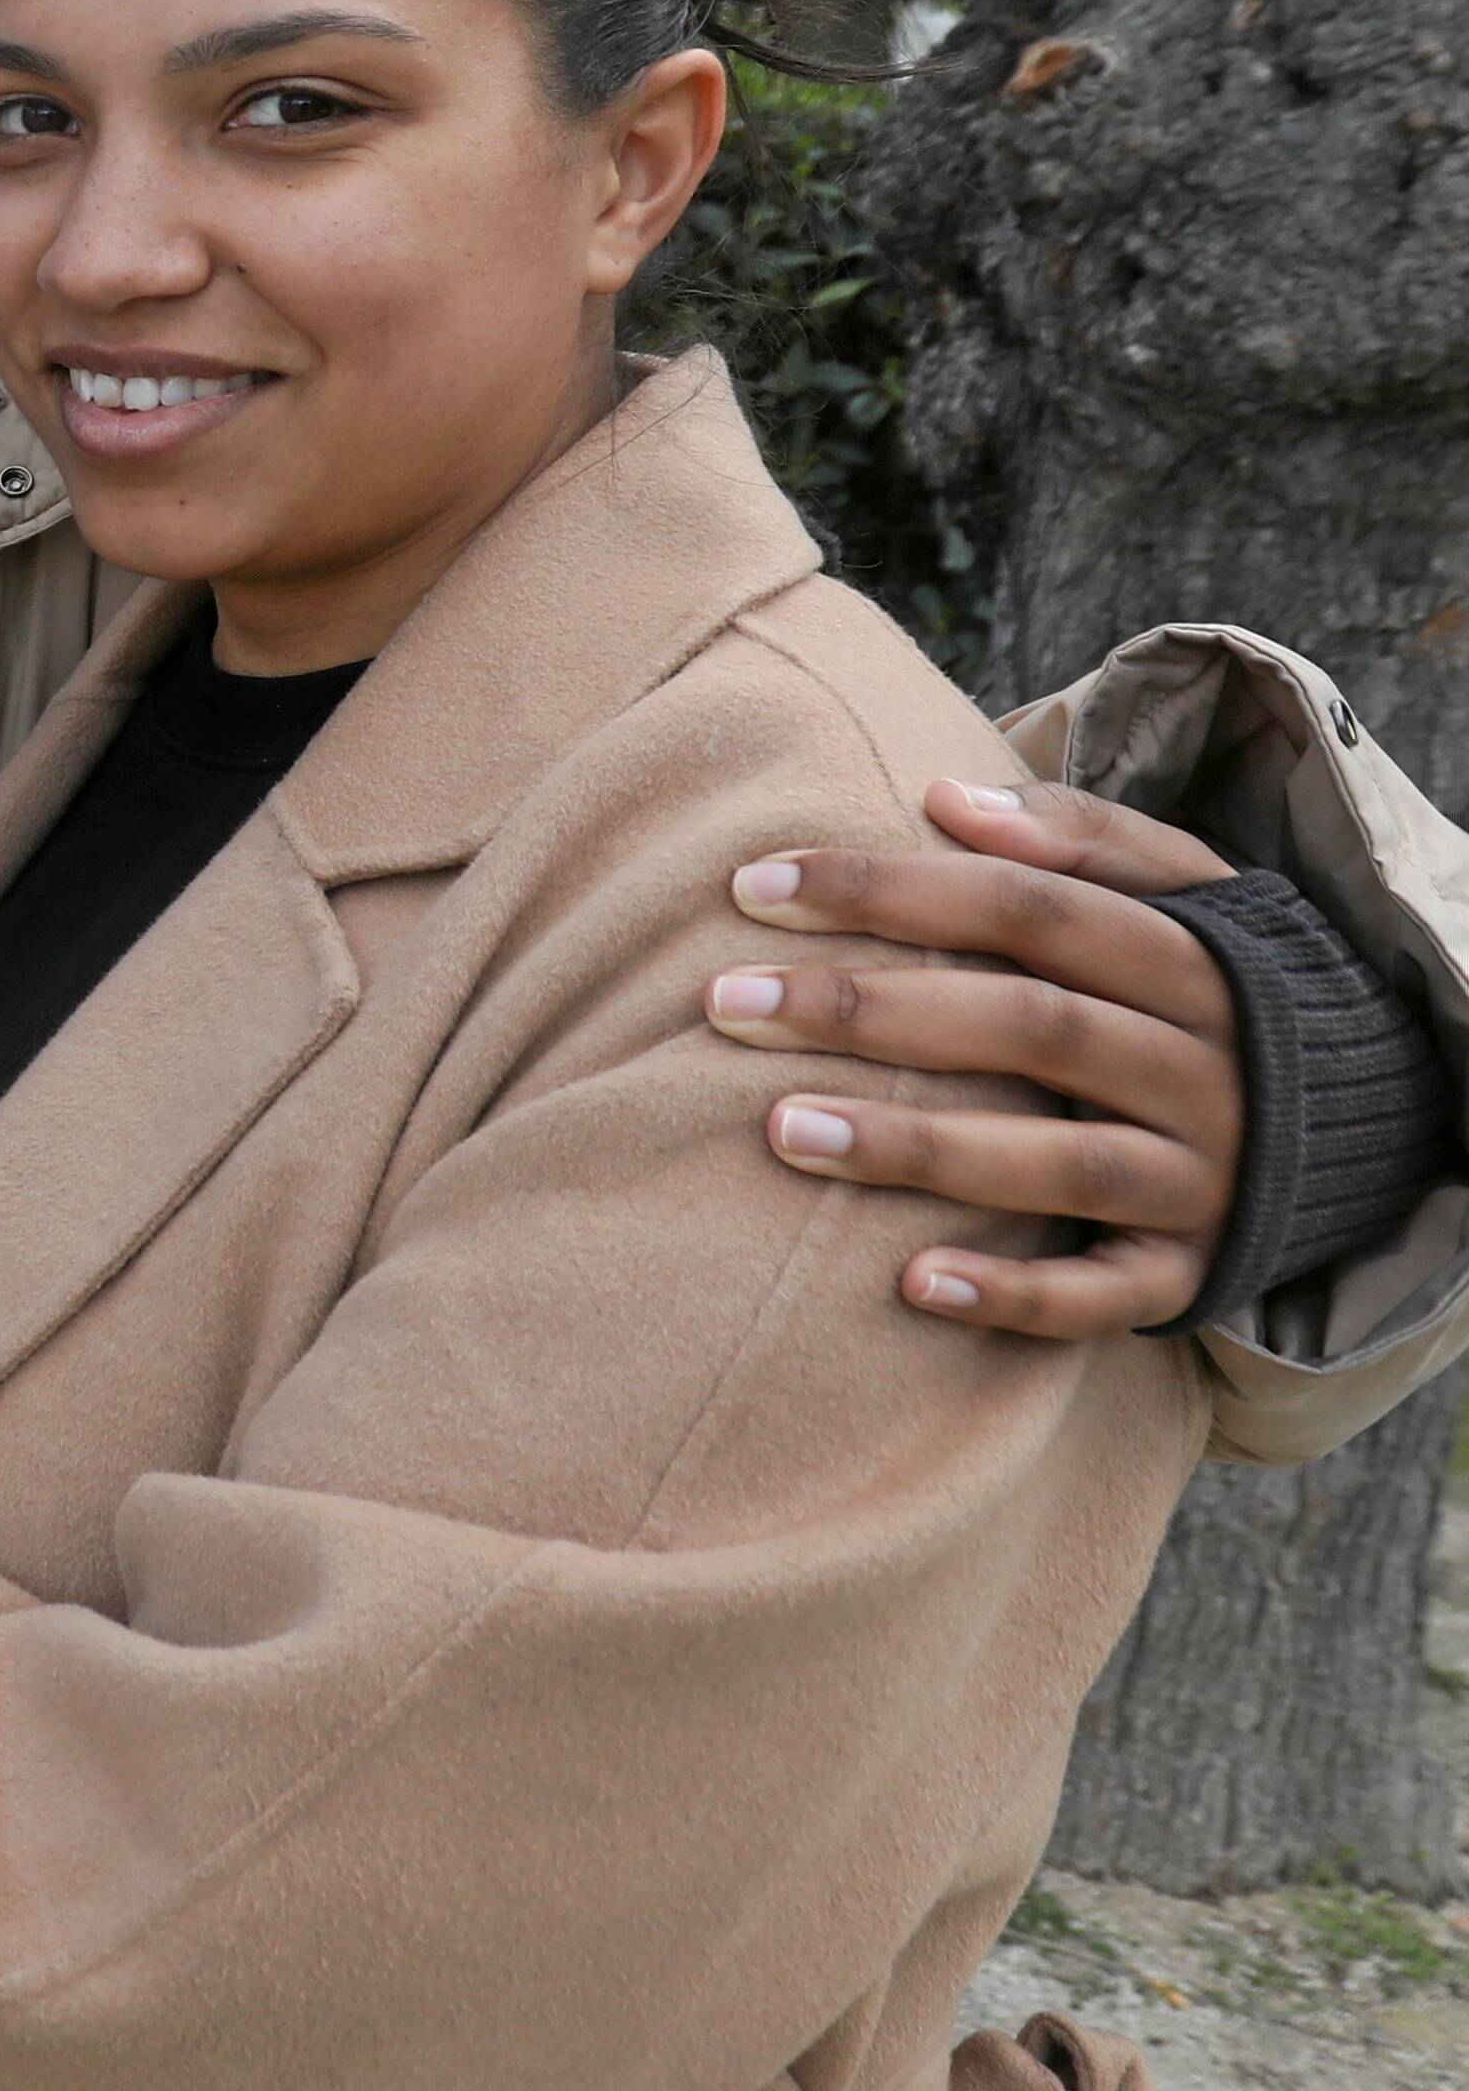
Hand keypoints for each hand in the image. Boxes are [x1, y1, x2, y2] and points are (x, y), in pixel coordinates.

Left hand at [710, 776, 1240, 1338]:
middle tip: (726, 1002)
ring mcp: (1198, 1180)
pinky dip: (1015, 1294)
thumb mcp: (1184, 895)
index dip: (889, 889)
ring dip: (914, 1149)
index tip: (751, 884)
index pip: (1026, 908)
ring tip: (778, 1126)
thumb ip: (1077, 839)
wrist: (1364, 1124)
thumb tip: (946, 795)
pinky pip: (1102, 1295)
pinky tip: (911, 1281)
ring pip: (1053, 1165)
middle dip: (870, 1010)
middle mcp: (1200, 1070)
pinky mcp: (1187, 1272)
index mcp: (1190, 961)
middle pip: (1027, 1026)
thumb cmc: (1208, 990)